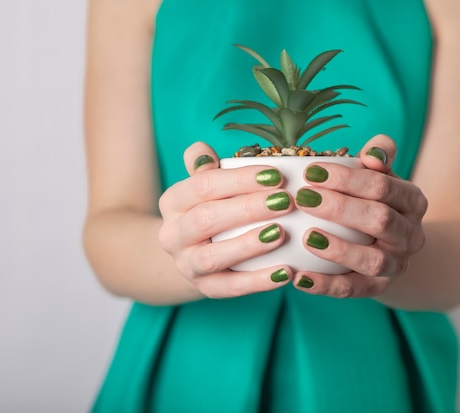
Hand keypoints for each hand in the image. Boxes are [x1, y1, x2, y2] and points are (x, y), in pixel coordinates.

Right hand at [158, 142, 293, 297]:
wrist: (194, 255)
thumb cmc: (211, 210)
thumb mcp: (203, 186)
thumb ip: (204, 166)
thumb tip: (203, 150)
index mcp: (173, 202)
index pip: (203, 185)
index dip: (239, 180)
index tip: (276, 175)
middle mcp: (172, 235)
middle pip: (206, 218)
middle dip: (248, 208)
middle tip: (286, 201)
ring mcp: (187, 265)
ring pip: (213, 257)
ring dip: (249, 244)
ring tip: (282, 233)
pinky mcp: (206, 289)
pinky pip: (232, 288)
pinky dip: (259, 281)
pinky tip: (287, 271)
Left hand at [292, 134, 427, 297]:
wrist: (392, 246)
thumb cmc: (374, 201)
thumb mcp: (381, 176)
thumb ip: (379, 157)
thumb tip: (374, 151)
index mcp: (412, 201)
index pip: (382, 186)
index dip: (348, 179)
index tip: (312, 171)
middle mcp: (411, 235)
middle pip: (380, 220)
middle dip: (340, 208)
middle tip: (304, 197)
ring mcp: (396, 264)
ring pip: (372, 260)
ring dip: (338, 249)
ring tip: (307, 237)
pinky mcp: (378, 288)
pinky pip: (352, 289)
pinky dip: (325, 286)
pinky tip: (298, 277)